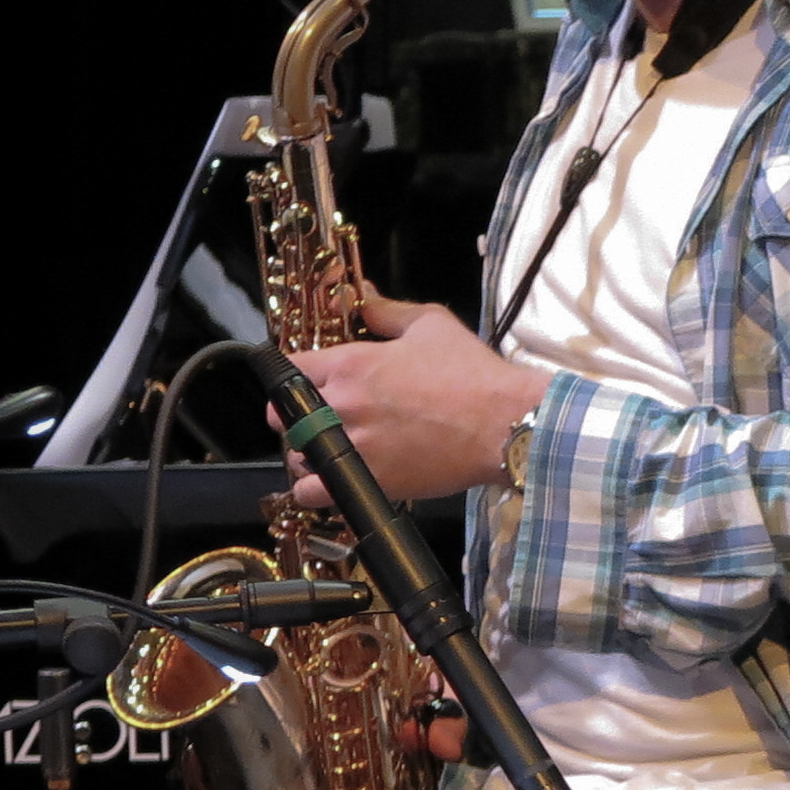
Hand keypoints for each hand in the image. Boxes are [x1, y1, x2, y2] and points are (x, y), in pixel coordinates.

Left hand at [286, 285, 547, 504]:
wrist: (504, 425)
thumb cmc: (473, 375)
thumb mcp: (432, 325)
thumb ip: (388, 311)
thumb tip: (363, 296)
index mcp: (351, 363)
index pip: (291, 368)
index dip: (295, 375)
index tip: (306, 383)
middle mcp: (342, 405)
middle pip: (284, 414)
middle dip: (294, 415)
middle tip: (314, 419)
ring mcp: (351, 446)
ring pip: (297, 455)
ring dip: (305, 454)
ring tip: (326, 454)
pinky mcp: (366, 482)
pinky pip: (312, 493)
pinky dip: (312, 490)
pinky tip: (326, 484)